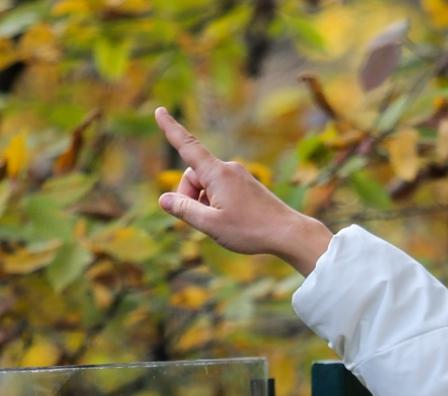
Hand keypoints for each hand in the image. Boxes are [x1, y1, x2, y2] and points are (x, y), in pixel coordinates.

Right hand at [153, 107, 332, 274]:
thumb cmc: (250, 230)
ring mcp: (239, 176)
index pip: (187, 146)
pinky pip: (221, 190)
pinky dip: (217, 203)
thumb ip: (184, 210)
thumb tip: (163, 199)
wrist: (288, 233)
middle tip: (201, 221)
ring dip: (204, 202)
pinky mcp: (247, 185)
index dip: (171, 129)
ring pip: (208, 185)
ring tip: (221, 224)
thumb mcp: (211, 224)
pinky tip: (231, 222)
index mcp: (217, 173)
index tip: (159, 110)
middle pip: (194, 175)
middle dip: (189, 196)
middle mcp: (228, 169)